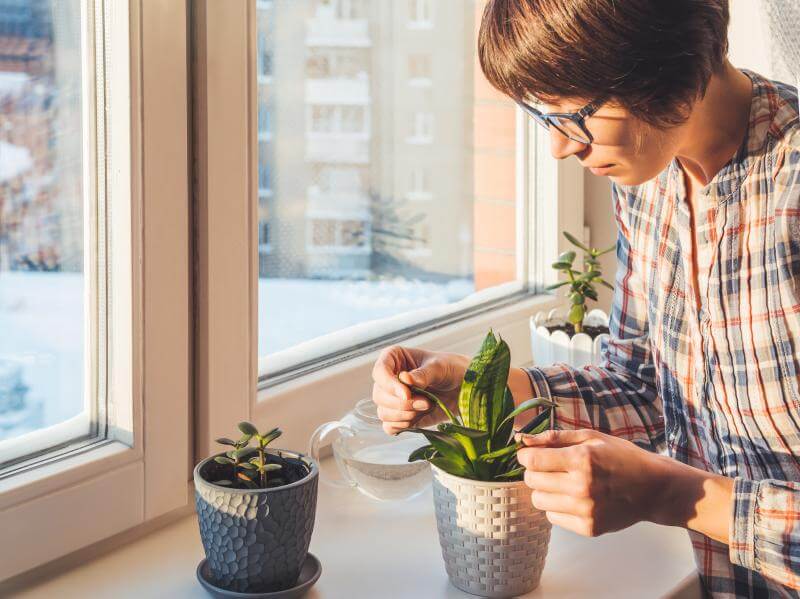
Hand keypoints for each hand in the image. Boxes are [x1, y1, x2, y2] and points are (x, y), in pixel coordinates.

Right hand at [371, 346, 466, 434]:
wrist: (464, 389)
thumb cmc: (452, 369)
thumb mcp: (440, 367)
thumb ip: (423, 374)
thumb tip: (404, 379)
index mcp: (394, 359)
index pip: (379, 371)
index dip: (389, 385)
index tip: (407, 394)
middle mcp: (389, 379)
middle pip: (379, 395)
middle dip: (402, 403)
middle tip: (426, 402)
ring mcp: (393, 399)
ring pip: (383, 413)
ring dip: (405, 415)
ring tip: (427, 406)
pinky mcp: (400, 416)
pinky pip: (389, 426)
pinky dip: (402, 426)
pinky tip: (418, 418)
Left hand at [515, 428, 672, 536]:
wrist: (654, 489)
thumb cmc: (622, 457)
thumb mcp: (592, 437)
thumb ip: (555, 437)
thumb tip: (522, 439)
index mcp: (581, 460)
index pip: (532, 460)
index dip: (525, 455)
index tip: (529, 454)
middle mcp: (582, 487)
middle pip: (532, 481)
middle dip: (534, 471)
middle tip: (549, 467)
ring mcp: (585, 511)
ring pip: (538, 501)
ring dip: (544, 490)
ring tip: (562, 483)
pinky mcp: (589, 528)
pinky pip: (553, 517)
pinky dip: (557, 507)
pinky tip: (573, 498)